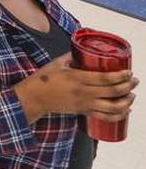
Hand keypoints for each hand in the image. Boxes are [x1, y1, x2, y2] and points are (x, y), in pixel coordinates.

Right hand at [14, 54, 136, 123]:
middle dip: (128, 87)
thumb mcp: (56, 63)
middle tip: (134, 81)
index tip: (129, 72)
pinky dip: (118, 115)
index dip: (121, 76)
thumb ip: (72, 57)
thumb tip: (84, 51)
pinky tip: (125, 110)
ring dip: (126, 102)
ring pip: (113, 107)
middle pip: (113, 92)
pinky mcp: (83, 112)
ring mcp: (84, 104)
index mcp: (77, 78)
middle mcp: (83, 93)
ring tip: (131, 95)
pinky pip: (105, 117)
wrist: (33, 98)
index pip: (105, 78)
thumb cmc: (43, 80)